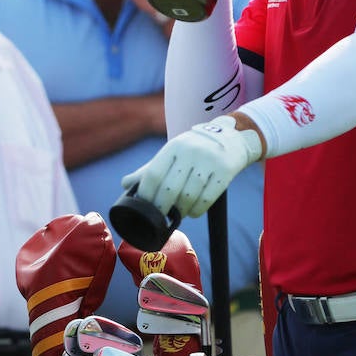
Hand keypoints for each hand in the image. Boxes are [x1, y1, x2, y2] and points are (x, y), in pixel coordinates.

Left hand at [121, 116, 261, 218]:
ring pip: (189, 195)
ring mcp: (209, 161)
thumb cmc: (193, 151)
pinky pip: (207, 198)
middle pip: (170, 188)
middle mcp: (190, 151)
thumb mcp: (171, 154)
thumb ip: (149, 170)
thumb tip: (125, 185)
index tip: (144, 207)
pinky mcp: (225, 171)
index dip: (146, 194)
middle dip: (162, 207)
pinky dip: (197, 210)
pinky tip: (192, 211)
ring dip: (180, 211)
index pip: (153, 174)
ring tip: (177, 214)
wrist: (231, 138)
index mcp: (173, 146)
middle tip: (159, 217)